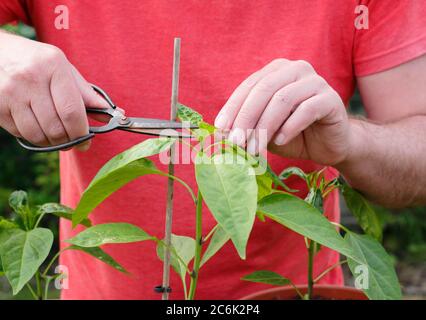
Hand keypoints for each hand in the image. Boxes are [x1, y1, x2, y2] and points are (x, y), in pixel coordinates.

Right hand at [0, 32, 108, 150]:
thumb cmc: (38, 62)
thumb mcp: (64, 69)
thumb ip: (87, 93)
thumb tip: (115, 114)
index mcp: (53, 66)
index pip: (72, 112)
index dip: (82, 133)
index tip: (86, 141)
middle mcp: (30, 78)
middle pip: (56, 128)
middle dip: (69, 141)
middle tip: (73, 141)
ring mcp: (10, 92)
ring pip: (38, 135)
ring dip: (51, 143)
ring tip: (56, 136)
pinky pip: (21, 134)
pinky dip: (33, 137)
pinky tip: (37, 126)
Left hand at [215, 59, 350, 165]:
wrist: (328, 146)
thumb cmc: (292, 135)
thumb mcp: (263, 131)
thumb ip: (246, 127)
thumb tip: (220, 133)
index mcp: (276, 71)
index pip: (249, 86)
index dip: (232, 108)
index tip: (220, 130)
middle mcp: (295, 69)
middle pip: (264, 89)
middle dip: (246, 118)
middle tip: (236, 142)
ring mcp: (315, 81)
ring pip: (283, 99)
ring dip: (265, 126)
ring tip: (255, 149)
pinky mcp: (330, 99)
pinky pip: (306, 109)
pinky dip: (290, 127)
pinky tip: (280, 141)